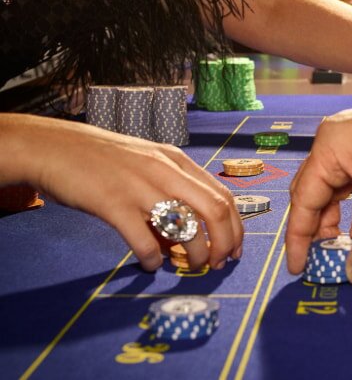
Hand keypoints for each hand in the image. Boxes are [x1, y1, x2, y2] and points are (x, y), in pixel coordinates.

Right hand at [1, 114, 242, 270]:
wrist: (53, 146)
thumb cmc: (102, 159)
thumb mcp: (148, 163)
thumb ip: (173, 187)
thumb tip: (191, 228)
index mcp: (177, 161)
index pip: (224, 196)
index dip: (236, 228)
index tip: (235, 250)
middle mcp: (166, 172)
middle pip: (216, 211)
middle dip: (224, 244)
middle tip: (218, 264)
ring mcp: (140, 187)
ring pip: (186, 227)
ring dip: (195, 254)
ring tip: (190, 267)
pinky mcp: (113, 203)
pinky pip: (143, 241)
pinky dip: (153, 260)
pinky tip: (150, 265)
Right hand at [285, 40, 351, 284]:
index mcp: (331, 148)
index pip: (303, 200)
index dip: (298, 238)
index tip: (296, 268)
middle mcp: (340, 143)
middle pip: (318, 196)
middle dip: (320, 232)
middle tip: (321, 265)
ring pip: (342, 194)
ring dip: (345, 225)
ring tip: (346, 256)